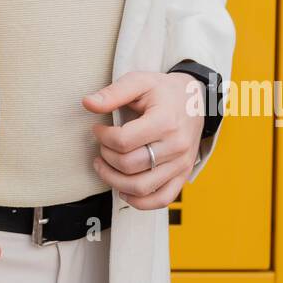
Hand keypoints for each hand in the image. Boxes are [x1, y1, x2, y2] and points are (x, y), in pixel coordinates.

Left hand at [82, 70, 204, 207]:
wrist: (195, 99)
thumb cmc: (164, 91)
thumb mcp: (139, 82)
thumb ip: (113, 93)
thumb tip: (88, 103)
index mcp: (165, 121)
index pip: (123, 141)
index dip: (102, 137)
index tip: (98, 129)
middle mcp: (176, 146)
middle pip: (129, 165)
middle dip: (106, 157)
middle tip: (101, 146)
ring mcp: (181, 164)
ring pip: (141, 187)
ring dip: (114, 180)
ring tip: (105, 166)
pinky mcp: (183, 175)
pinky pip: (162, 199)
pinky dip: (139, 201)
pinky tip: (123, 188)